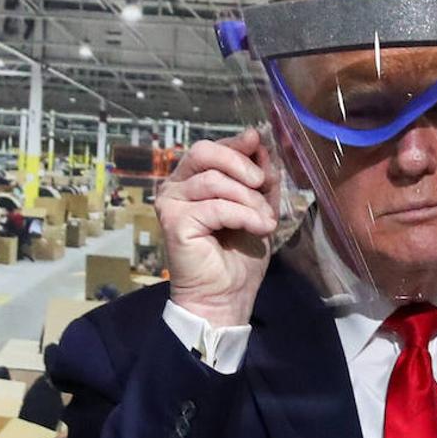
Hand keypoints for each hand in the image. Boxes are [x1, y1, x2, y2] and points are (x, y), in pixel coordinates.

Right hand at [155, 128, 279, 326]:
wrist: (227, 296)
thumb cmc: (239, 255)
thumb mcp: (258, 207)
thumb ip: (259, 177)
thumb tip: (258, 141)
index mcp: (193, 180)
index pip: (211, 148)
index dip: (236, 143)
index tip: (257, 141)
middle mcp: (176, 187)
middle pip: (204, 152)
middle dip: (240, 164)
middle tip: (262, 184)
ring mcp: (171, 203)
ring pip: (214, 181)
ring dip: (248, 199)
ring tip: (265, 220)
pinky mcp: (173, 222)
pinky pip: (216, 207)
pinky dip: (245, 216)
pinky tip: (260, 228)